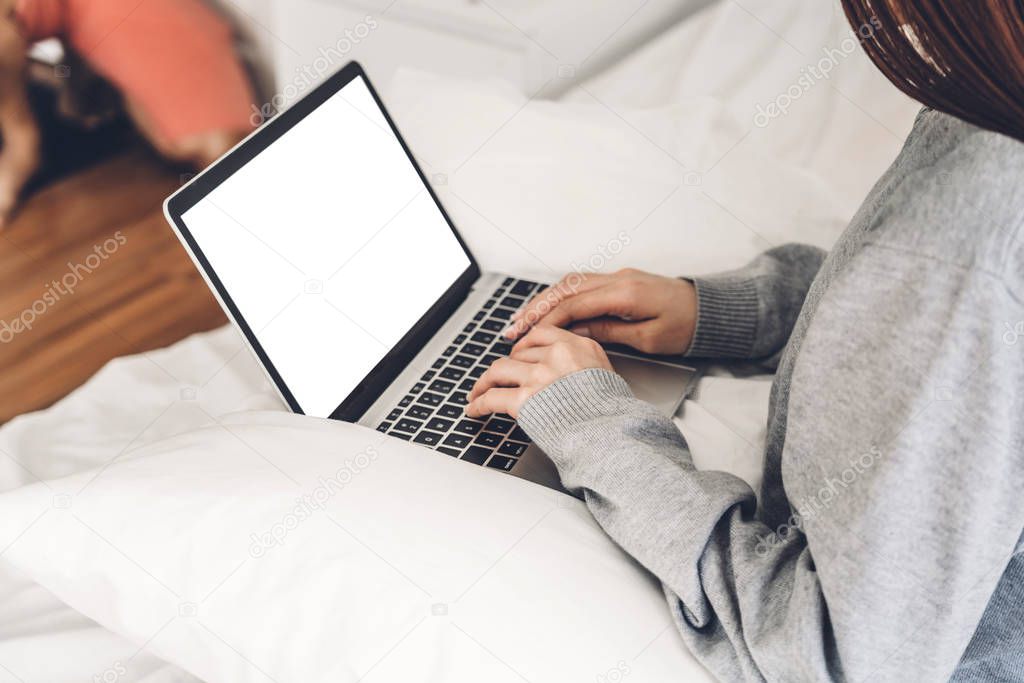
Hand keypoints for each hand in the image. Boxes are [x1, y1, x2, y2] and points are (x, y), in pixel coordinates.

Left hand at [466, 325, 612, 417]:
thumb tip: (569, 372)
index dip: (524, 345)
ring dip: (485, 382)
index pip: (541, 334)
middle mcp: (557, 355)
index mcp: (579, 346)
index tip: (517, 352)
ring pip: (498, 370)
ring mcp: (539, 376)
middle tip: (499, 378)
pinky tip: (474, 409)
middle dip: (507, 367)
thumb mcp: (606, 377)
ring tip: (478, 391)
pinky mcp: (524, 399)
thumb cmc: (612, 416)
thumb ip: (584, 367)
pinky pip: (491, 397)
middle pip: (518, 353)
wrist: (611, 436)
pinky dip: (478, 404)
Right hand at [504, 269, 697, 354]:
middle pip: (565, 289)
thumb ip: (607, 332)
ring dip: (543, 302)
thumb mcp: (647, 339)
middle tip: (512, 328)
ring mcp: (618, 277)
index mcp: (625, 293)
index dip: (545, 320)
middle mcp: (618, 279)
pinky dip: (560, 298)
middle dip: (534, 309)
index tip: (525, 336)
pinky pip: (581, 285)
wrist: (710, 310)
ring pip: (569, 284)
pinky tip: (547, 311)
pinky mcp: (619, 281)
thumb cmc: (686, 327)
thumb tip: (572, 334)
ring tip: (521, 321)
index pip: (574, 304)